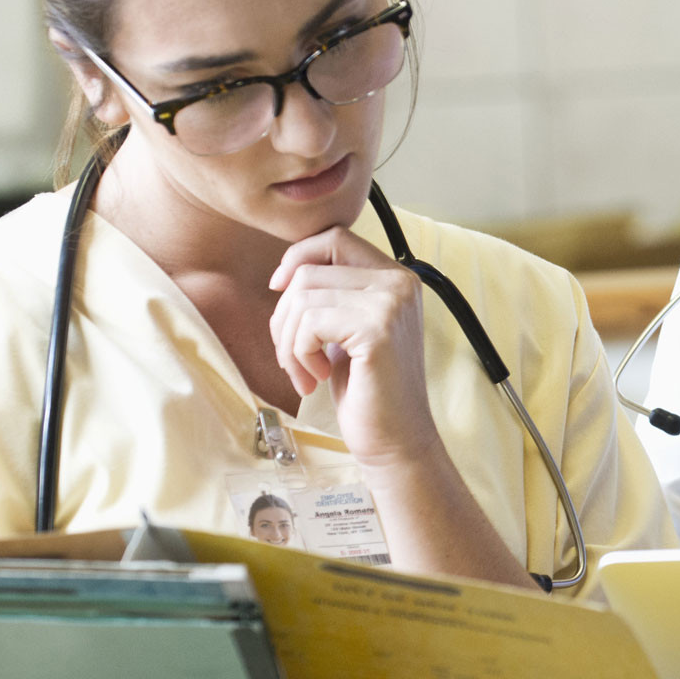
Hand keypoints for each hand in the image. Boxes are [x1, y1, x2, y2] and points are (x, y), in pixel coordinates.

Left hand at [268, 226, 442, 470]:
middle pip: (310, 269)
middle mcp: (400, 283)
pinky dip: (298, 354)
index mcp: (397, 278)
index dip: (298, 258)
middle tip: (293, 356)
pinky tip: (316, 378)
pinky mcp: (377, 329)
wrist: (396, 441)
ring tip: (305, 372)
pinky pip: (309, 322)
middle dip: (285, 315)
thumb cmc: (368, 391)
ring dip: (289, 341)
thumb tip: (285, 272)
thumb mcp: (348, 330)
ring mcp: (391, 303)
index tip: (279, 291)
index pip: (335, 237)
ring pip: (303, 296)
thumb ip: (333, 294)